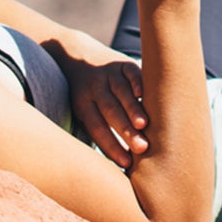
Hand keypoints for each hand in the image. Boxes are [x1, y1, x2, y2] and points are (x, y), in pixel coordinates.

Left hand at [61, 41, 147, 169]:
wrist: (76, 56)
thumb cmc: (86, 96)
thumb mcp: (83, 111)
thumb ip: (97, 132)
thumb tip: (122, 166)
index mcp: (83, 104)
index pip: (97, 128)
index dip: (111, 146)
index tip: (126, 163)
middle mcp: (94, 88)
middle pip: (109, 111)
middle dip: (125, 130)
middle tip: (141, 148)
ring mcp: (108, 74)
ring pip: (120, 92)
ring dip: (132, 108)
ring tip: (144, 124)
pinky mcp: (121, 63)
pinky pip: (129, 72)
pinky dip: (136, 81)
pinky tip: (143, 94)